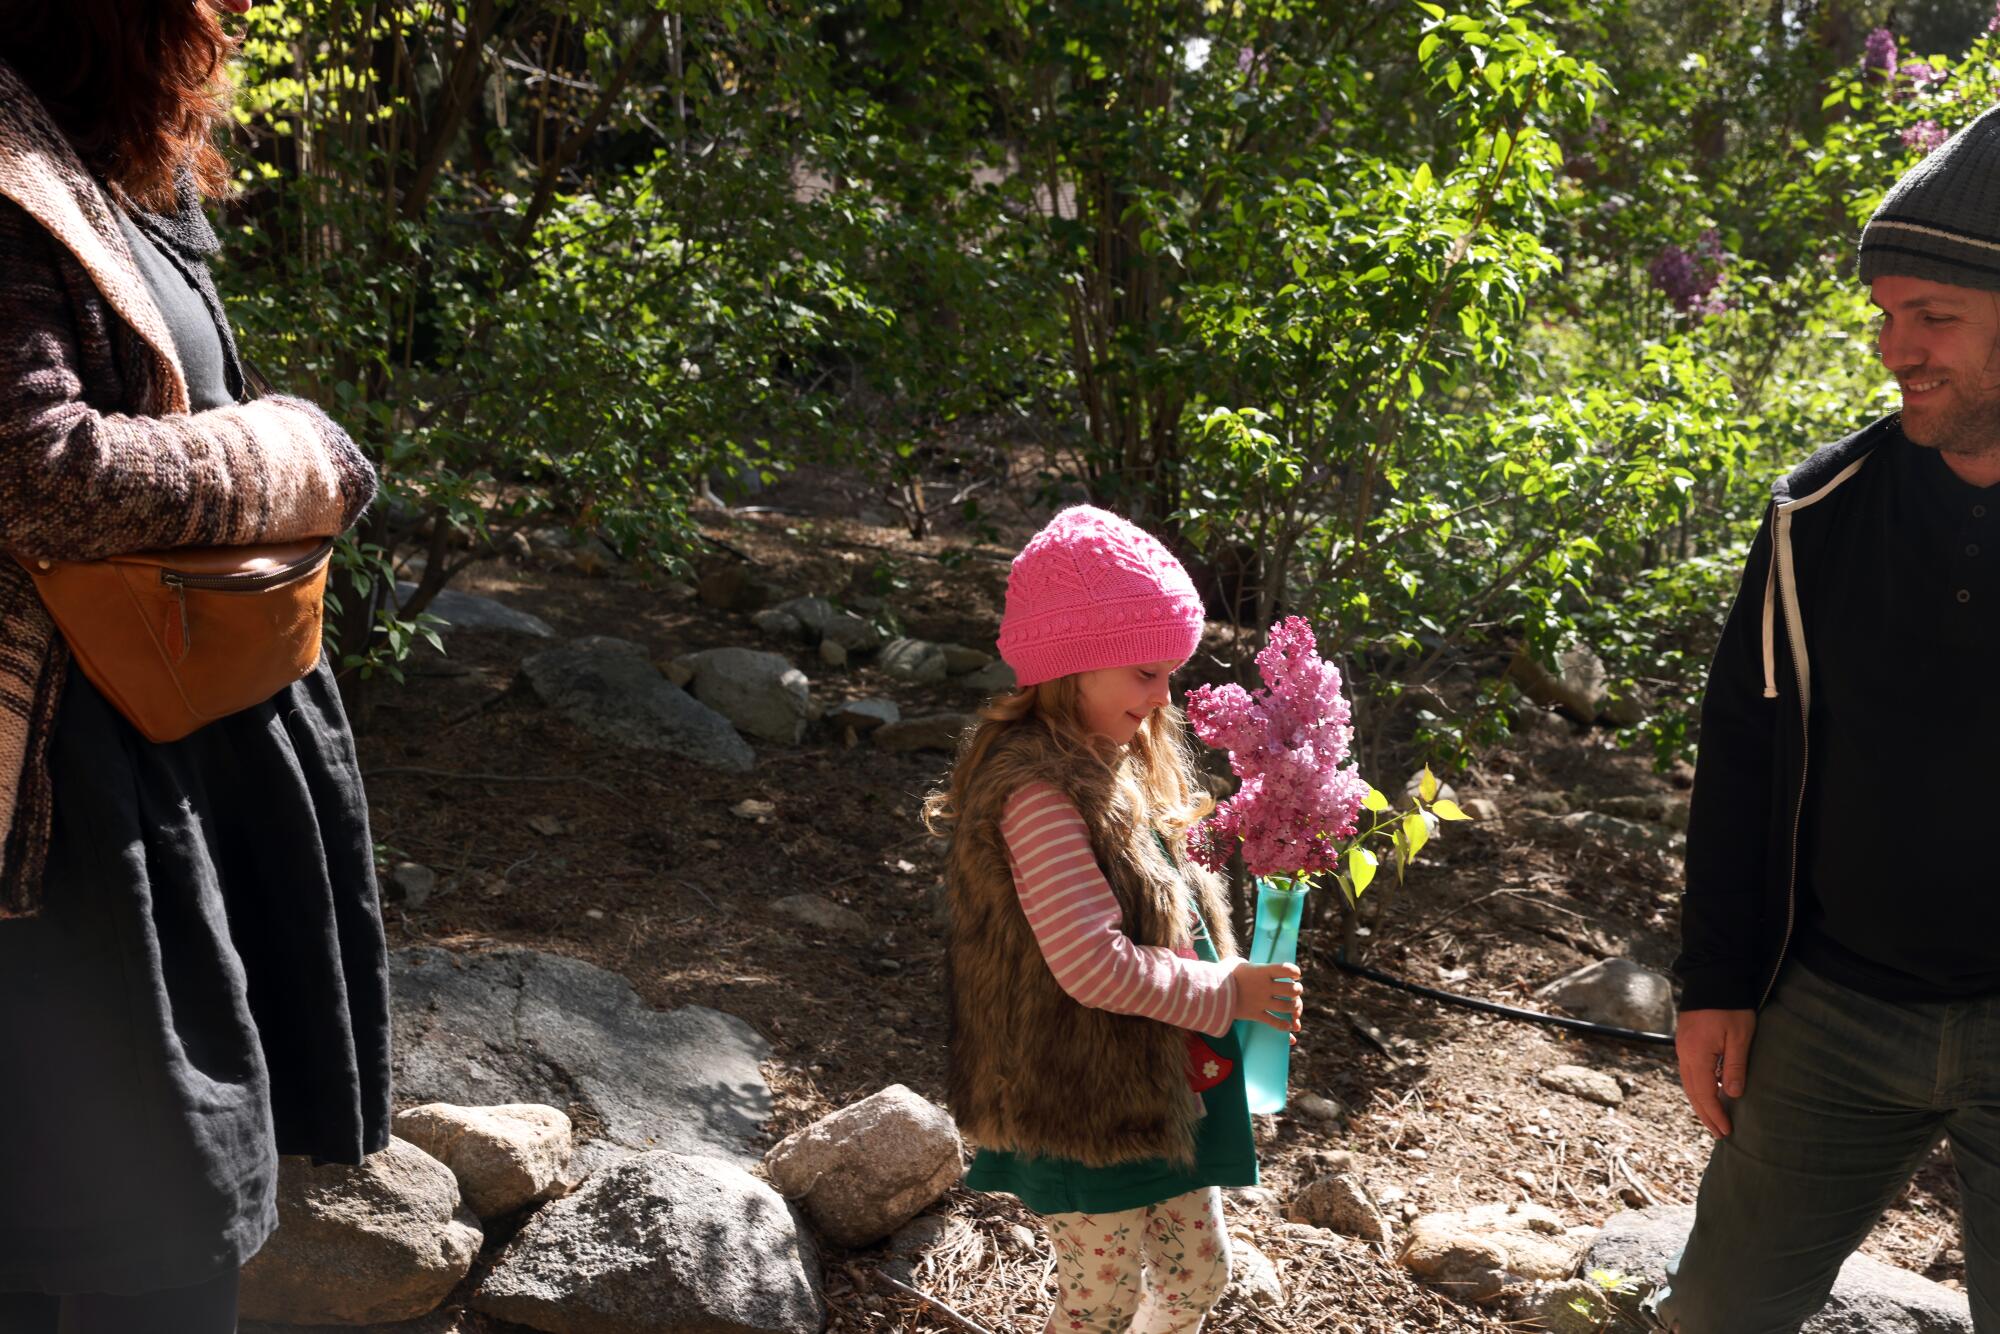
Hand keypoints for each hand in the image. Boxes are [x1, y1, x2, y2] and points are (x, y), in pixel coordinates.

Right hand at [1229, 960, 1302, 1032]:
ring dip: (1294, 1007)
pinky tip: (1288, 1025)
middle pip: (1291, 990)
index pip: (1286, 969)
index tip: (1296, 974)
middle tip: (1295, 990)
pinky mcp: (1255, 1014)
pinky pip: (1274, 1023)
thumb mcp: (1237, 963)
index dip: (1294, 971)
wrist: (1210, 991)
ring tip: (1294, 1006)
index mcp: (1262, 971)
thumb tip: (1252, 967)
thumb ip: (1249, 965)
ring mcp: (1261, 1002)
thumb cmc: (1222, 974)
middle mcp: (1265, 987)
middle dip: (1297, 990)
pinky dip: (1284, 1026)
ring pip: (1287, 1007)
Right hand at [1675, 1007, 1755, 1137]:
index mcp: (1696, 1055)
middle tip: (1719, 1133)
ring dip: (1701, 1103)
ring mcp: (1683, 1047)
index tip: (1726, 1131)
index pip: (1704, 1093)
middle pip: (1692, 1092)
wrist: (1713, 977)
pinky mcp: (1687, 1041)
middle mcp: (1684, 1054)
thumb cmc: (1730, 1006)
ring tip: (1714, 1118)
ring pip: (1689, 1083)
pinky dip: (1700, 1087)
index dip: (1715, 1114)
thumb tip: (1732, 1095)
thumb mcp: (1739, 1036)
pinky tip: (1712, 1092)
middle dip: (1706, 1114)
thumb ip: (1735, 1066)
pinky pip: (1690, 1072)